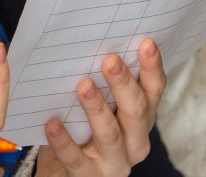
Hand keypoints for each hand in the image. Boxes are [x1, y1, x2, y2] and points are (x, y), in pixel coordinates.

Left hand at [36, 38, 164, 176]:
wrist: (71, 170)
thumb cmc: (87, 128)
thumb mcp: (103, 105)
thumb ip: (103, 81)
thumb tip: (88, 41)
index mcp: (142, 118)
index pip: (153, 91)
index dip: (152, 68)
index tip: (145, 42)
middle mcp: (135, 141)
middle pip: (135, 112)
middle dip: (123, 84)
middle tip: (109, 60)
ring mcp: (114, 162)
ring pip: (110, 135)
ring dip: (97, 108)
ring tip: (83, 86)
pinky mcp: (89, 176)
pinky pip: (75, 159)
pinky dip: (64, 141)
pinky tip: (52, 124)